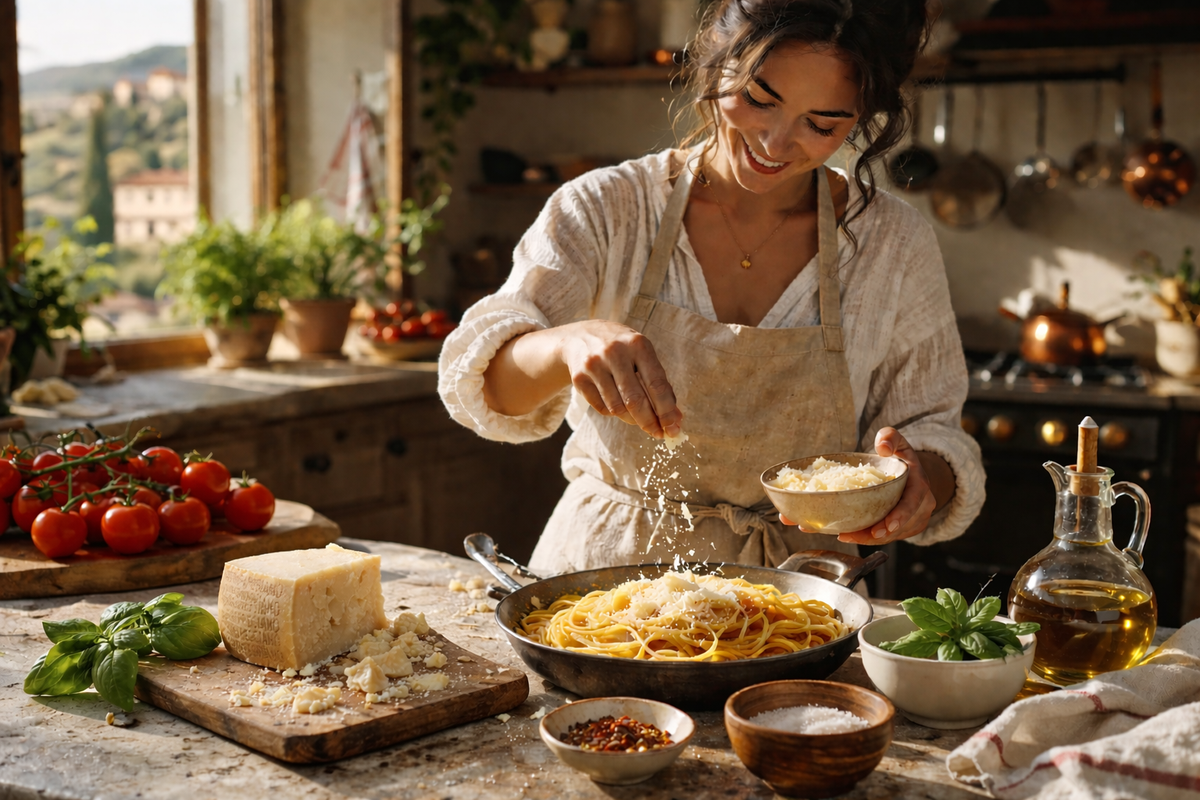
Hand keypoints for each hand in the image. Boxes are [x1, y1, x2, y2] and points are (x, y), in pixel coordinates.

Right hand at [556, 320, 682, 437]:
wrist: (578, 337)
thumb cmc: (621, 349)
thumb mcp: (642, 355)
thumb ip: (659, 383)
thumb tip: (675, 418)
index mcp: (637, 344)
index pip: (656, 384)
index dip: (667, 410)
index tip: (673, 428)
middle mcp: (614, 353)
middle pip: (635, 400)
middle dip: (649, 422)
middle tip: (658, 433)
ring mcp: (594, 365)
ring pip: (617, 408)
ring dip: (631, 419)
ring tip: (637, 418)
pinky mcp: (579, 379)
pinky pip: (602, 408)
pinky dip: (614, 413)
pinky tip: (617, 405)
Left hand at [780, 427, 935, 544]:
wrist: (913, 475)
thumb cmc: (901, 458)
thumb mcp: (898, 443)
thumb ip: (890, 437)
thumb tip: (882, 446)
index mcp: (919, 487)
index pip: (911, 504)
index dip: (899, 517)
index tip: (884, 527)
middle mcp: (921, 507)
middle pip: (898, 527)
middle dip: (874, 535)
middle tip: (848, 536)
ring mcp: (914, 521)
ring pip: (890, 536)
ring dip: (866, 538)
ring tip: (842, 535)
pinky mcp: (905, 530)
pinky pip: (887, 537)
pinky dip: (867, 538)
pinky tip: (847, 534)